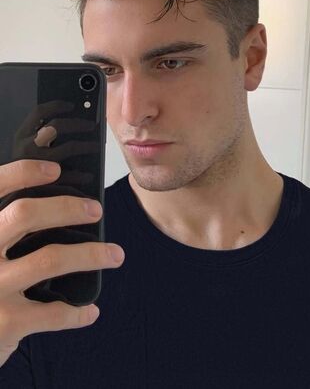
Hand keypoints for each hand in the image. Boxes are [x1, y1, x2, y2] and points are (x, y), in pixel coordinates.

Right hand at [0, 159, 124, 367]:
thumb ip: (8, 232)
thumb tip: (54, 209)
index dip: (23, 173)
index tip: (55, 170)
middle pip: (25, 214)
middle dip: (67, 207)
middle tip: (95, 210)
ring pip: (49, 259)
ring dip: (90, 254)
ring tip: (115, 255)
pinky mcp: (5, 322)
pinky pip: (52, 312)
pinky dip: (76, 311)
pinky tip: (90, 311)